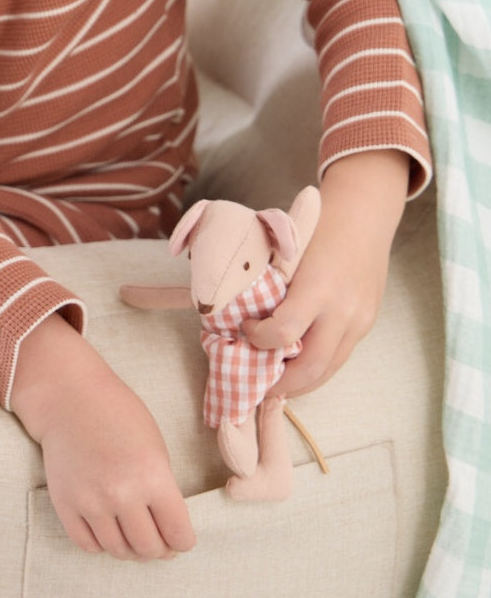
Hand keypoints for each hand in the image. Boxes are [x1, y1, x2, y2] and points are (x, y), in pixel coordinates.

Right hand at [11, 316, 194, 561]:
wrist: (68, 398)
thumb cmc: (117, 414)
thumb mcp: (155, 446)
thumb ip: (163, 489)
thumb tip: (167, 529)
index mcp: (152, 476)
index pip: (179, 535)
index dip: (183, 542)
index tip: (179, 539)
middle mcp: (122, 494)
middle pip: (149, 549)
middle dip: (158, 549)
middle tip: (157, 541)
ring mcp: (90, 501)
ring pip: (118, 551)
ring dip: (130, 549)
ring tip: (132, 535)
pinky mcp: (65, 503)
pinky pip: (87, 545)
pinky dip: (101, 544)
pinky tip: (107, 530)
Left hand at [244, 150, 410, 396]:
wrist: (364, 214)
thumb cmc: (316, 227)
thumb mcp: (286, 249)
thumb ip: (267, 282)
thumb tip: (230, 306)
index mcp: (318, 287)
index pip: (283, 333)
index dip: (258, 339)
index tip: (244, 328)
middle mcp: (343, 310)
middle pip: (312, 368)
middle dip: (281, 383)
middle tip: (255, 382)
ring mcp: (360, 320)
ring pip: (329, 370)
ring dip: (300, 382)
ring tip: (274, 381)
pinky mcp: (366, 324)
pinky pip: (340, 357)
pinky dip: (316, 366)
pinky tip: (296, 362)